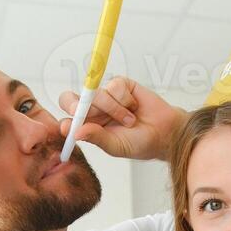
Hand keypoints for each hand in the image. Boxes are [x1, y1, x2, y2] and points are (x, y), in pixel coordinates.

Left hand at [58, 76, 186, 161]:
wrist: (165, 132)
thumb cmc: (139, 143)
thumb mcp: (115, 146)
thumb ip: (96, 138)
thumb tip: (75, 132)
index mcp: (87, 126)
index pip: (67, 120)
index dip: (66, 121)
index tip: (68, 125)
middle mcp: (92, 110)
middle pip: (71, 100)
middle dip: (81, 107)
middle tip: (91, 114)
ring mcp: (104, 96)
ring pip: (97, 94)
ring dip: (115, 109)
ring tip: (130, 120)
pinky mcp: (119, 85)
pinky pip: (114, 86)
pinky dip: (125, 99)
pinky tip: (134, 107)